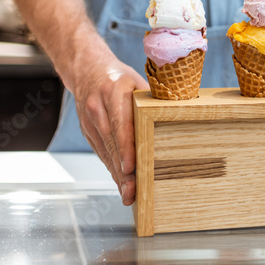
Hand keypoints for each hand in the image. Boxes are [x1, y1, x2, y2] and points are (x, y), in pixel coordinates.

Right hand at [72, 57, 148, 205]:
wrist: (87, 70)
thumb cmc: (119, 77)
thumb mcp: (138, 81)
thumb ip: (152, 100)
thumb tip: (177, 116)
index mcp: (113, 91)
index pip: (119, 123)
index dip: (125, 146)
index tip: (130, 166)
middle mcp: (98, 107)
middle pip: (111, 143)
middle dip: (121, 169)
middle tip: (132, 190)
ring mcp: (90, 121)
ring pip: (105, 151)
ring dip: (116, 175)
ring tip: (128, 194)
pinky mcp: (88, 131)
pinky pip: (101, 152)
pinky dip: (111, 168)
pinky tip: (121, 183)